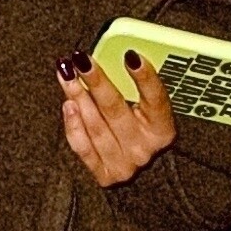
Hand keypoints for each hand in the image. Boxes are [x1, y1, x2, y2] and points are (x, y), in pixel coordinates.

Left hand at [57, 49, 175, 184]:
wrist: (132, 168)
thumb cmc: (137, 129)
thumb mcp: (143, 108)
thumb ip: (134, 86)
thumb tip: (114, 56)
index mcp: (163, 130)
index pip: (156, 100)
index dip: (145, 77)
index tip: (130, 55)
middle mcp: (146, 149)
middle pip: (118, 111)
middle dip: (98, 82)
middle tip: (82, 60)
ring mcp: (125, 165)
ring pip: (97, 127)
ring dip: (79, 97)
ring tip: (67, 75)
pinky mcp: (105, 175)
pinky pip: (84, 148)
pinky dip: (74, 125)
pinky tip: (68, 104)